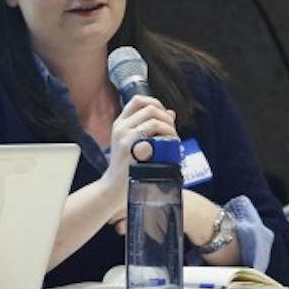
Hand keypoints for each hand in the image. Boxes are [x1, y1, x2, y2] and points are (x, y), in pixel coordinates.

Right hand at [101, 95, 177, 223]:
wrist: (115, 188)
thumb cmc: (128, 168)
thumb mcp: (136, 145)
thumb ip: (150, 129)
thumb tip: (171, 114)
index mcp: (120, 123)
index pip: (138, 100)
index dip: (156, 103)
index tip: (166, 116)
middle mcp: (120, 126)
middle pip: (149, 107)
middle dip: (166, 117)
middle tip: (173, 132)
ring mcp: (124, 135)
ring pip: (152, 117)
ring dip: (168, 126)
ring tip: (174, 139)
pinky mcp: (128, 145)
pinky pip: (151, 130)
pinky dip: (165, 134)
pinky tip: (170, 144)